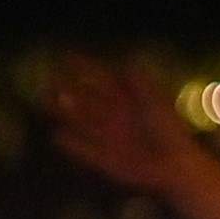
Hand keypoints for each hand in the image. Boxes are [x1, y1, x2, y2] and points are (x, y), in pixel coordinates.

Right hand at [37, 56, 205, 199]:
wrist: (174, 163)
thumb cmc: (168, 129)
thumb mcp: (156, 101)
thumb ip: (141, 84)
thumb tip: (128, 62)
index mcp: (125, 100)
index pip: (100, 79)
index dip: (84, 67)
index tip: (66, 55)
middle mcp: (112, 116)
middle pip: (84, 99)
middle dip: (66, 88)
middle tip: (47, 79)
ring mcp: (106, 136)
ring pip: (80, 121)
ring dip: (64, 112)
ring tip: (45, 101)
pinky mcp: (104, 158)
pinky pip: (84, 149)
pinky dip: (72, 143)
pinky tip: (55, 136)